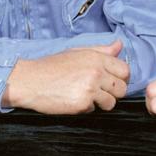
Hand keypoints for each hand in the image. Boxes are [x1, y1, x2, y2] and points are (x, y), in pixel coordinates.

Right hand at [2, 40, 128, 113]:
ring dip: (100, 102)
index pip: (125, 70)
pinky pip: (95, 110)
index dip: (119, 77)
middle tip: (96, 90)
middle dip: (112, 92)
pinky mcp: (83, 103)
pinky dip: (86, 107)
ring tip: (84, 94)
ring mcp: (90, 88)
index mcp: (95, 57)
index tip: (109, 80)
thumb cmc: (52, 66)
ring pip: (112, 102)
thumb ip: (100, 50)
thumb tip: (119, 45)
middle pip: (122, 88)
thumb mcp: (76, 52)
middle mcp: (96, 71)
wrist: (31, 80)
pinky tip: (74, 99)